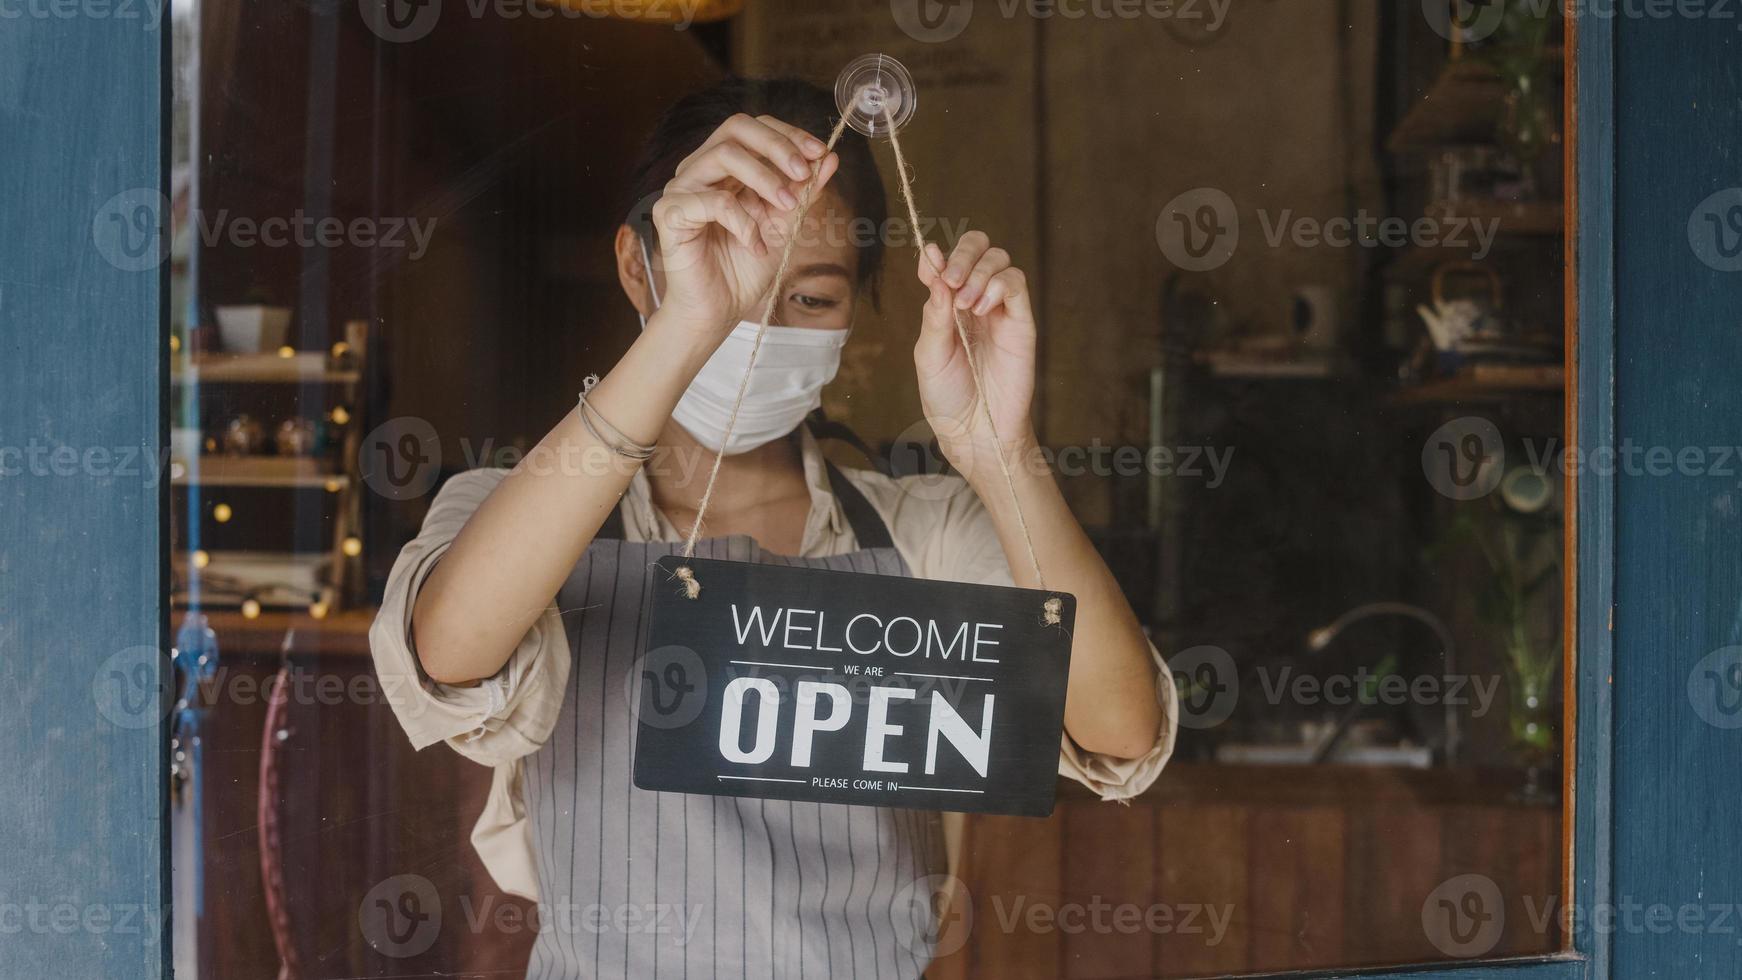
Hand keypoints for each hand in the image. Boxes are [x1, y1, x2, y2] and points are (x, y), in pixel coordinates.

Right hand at [648, 114, 838, 343]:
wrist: (718, 311)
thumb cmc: (745, 268)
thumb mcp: (785, 225)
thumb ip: (804, 192)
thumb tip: (830, 158)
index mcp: (723, 167)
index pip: (753, 128)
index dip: (788, 134)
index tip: (819, 153)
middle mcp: (699, 169)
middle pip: (736, 127)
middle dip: (777, 145)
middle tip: (804, 173)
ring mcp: (681, 188)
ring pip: (723, 155)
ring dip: (764, 178)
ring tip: (786, 207)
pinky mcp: (670, 212)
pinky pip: (713, 201)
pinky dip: (743, 222)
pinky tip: (755, 245)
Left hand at [913, 231, 1038, 481]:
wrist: (976, 431)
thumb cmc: (948, 397)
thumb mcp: (929, 353)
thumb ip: (933, 310)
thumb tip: (931, 261)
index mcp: (948, 305)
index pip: (947, 260)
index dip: (938, 255)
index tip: (929, 261)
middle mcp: (975, 301)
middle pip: (979, 248)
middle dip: (963, 254)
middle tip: (951, 281)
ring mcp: (1001, 310)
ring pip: (1000, 260)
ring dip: (979, 273)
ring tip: (967, 305)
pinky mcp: (1022, 322)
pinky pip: (1017, 284)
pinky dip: (998, 286)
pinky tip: (983, 309)